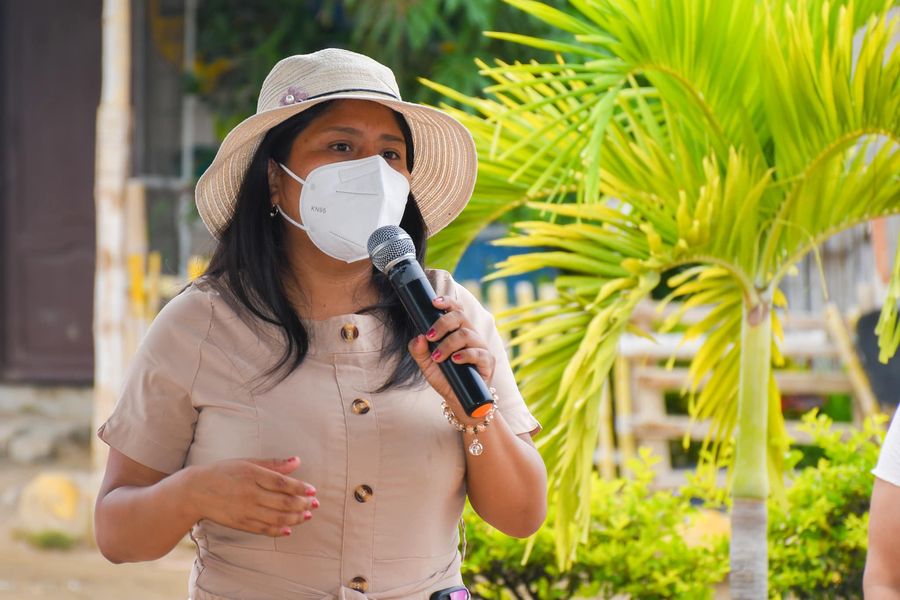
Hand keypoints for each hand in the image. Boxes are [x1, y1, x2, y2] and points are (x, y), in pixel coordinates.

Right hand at [186, 456, 317, 536]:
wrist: (196, 491)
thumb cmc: (224, 472)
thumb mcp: (247, 463)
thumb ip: (273, 464)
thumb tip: (297, 461)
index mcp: (252, 474)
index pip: (282, 483)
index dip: (300, 487)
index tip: (312, 490)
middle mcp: (250, 493)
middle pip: (282, 502)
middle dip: (302, 504)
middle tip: (315, 504)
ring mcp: (245, 510)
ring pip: (276, 517)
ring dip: (295, 518)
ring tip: (307, 515)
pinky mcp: (240, 523)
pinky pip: (263, 529)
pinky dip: (278, 530)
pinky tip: (290, 529)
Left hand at [408, 295, 495, 420]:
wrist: (459, 401)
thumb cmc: (445, 378)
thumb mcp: (426, 365)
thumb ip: (419, 351)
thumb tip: (418, 337)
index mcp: (458, 331)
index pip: (456, 310)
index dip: (447, 302)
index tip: (434, 302)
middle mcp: (471, 336)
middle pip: (460, 317)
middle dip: (442, 324)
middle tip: (430, 336)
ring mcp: (481, 348)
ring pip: (467, 334)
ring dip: (448, 344)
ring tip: (437, 357)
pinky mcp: (488, 362)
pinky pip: (478, 353)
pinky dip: (464, 355)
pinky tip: (454, 360)